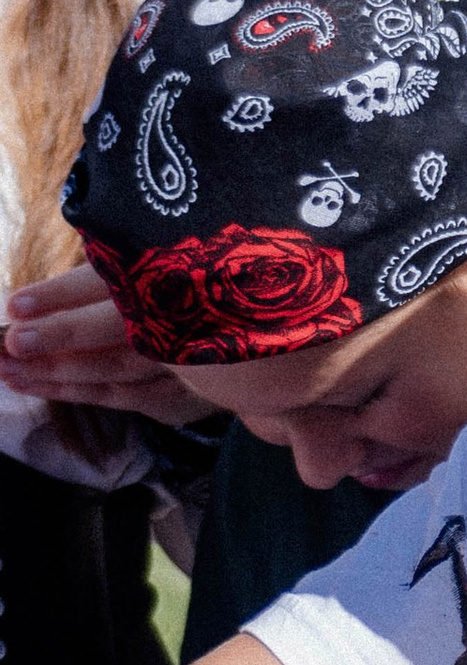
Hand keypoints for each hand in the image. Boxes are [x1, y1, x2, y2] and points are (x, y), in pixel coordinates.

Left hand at [2, 268, 206, 423]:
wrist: (244, 347)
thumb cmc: (182, 295)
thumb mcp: (158, 269)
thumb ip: (113, 270)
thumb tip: (53, 279)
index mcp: (170, 275)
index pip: (112, 282)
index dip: (65, 293)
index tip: (18, 305)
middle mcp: (180, 318)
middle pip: (114, 328)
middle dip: (59, 336)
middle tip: (12, 343)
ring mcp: (181, 362)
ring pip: (112, 369)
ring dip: (56, 371)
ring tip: (8, 369)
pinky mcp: (176, 394)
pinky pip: (119, 395)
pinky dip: (73, 391)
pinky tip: (34, 384)